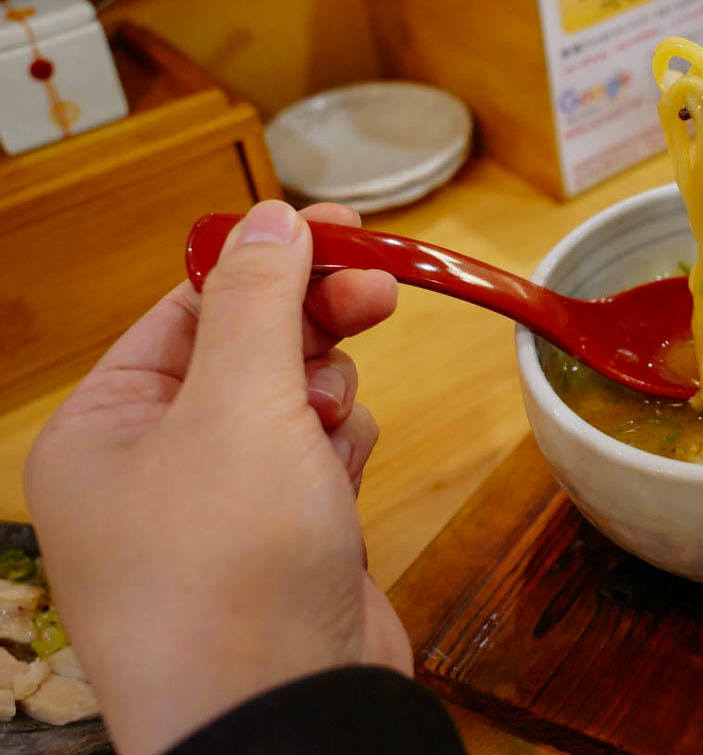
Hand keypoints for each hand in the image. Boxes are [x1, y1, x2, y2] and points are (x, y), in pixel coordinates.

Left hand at [25, 201, 404, 754]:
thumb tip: (267, 216)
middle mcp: (149, 466)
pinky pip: (316, 459)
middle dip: (310, 327)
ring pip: (290, 401)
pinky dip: (338, 454)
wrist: (287, 714)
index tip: (342, 230)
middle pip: (244, 350)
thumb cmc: (233, 562)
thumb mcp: (240, 404)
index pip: (185, 310)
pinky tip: (341, 478)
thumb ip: (258, 299)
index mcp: (103, 430)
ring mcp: (217, 509)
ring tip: (326, 436)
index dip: (264, 264)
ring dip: (324, 399)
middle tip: (381, 293)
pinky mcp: (280, 539)